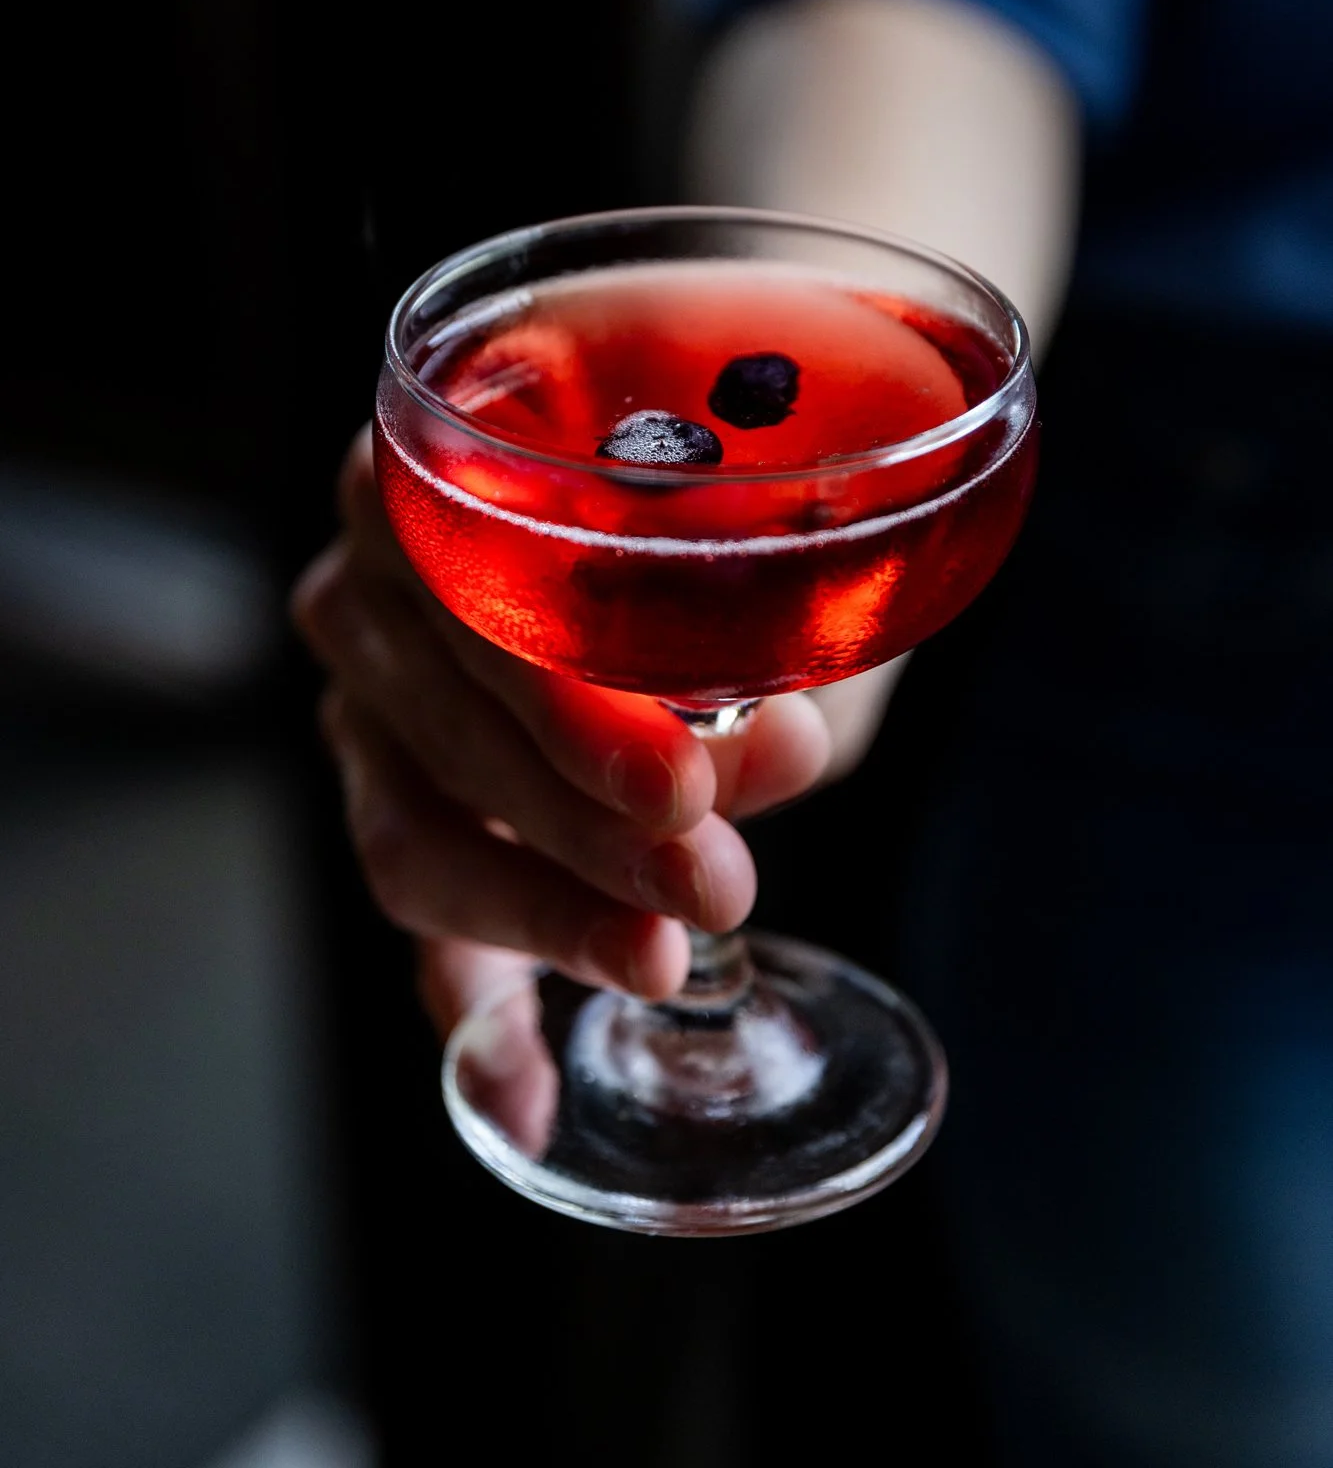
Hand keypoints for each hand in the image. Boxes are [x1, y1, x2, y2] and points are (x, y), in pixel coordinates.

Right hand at [291, 426, 900, 1040]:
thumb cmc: (737, 494)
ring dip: (545, 914)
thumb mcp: (760, 551)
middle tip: (716, 884)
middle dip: (585, 830)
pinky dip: (474, 1011)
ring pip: (416, 835)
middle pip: (446, 732)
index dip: (565, 706)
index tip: (684, 784)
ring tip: (665, 961)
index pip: (462, 606)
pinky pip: (419, 913)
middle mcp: (374, 578)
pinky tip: (523, 1097)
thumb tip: (770, 749)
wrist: (726, 473)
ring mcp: (368, 693)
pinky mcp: (397, 792)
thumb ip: (756, 645)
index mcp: (435, 466)